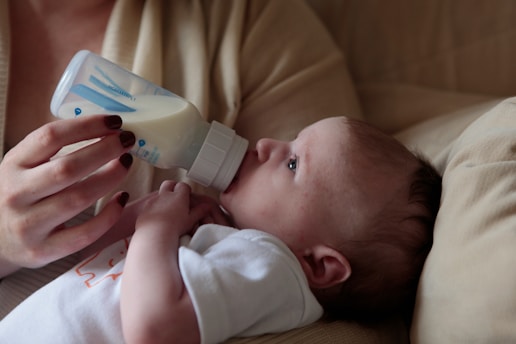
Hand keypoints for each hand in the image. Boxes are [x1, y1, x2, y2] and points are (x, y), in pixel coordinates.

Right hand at [0, 115, 134, 276]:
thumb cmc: (22, 194)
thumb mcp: (24, 166)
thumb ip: (53, 148)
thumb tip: (106, 127)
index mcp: (13, 165)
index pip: (50, 137)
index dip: (87, 126)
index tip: (115, 121)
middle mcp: (17, 194)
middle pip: (68, 168)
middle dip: (105, 151)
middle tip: (128, 141)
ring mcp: (29, 225)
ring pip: (79, 198)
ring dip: (111, 177)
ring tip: (126, 163)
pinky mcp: (44, 250)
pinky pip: (85, 233)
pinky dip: (109, 215)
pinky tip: (122, 198)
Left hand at [136, 181, 208, 236]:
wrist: (155, 234)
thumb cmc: (175, 227)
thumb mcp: (191, 220)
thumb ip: (200, 211)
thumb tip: (207, 207)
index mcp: (179, 196)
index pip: (183, 185)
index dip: (186, 189)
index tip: (187, 194)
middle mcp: (165, 195)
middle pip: (169, 183)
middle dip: (173, 187)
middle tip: (176, 195)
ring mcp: (154, 201)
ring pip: (159, 193)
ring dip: (163, 196)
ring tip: (167, 207)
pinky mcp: (145, 208)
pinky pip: (150, 203)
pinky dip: (154, 206)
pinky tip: (156, 216)